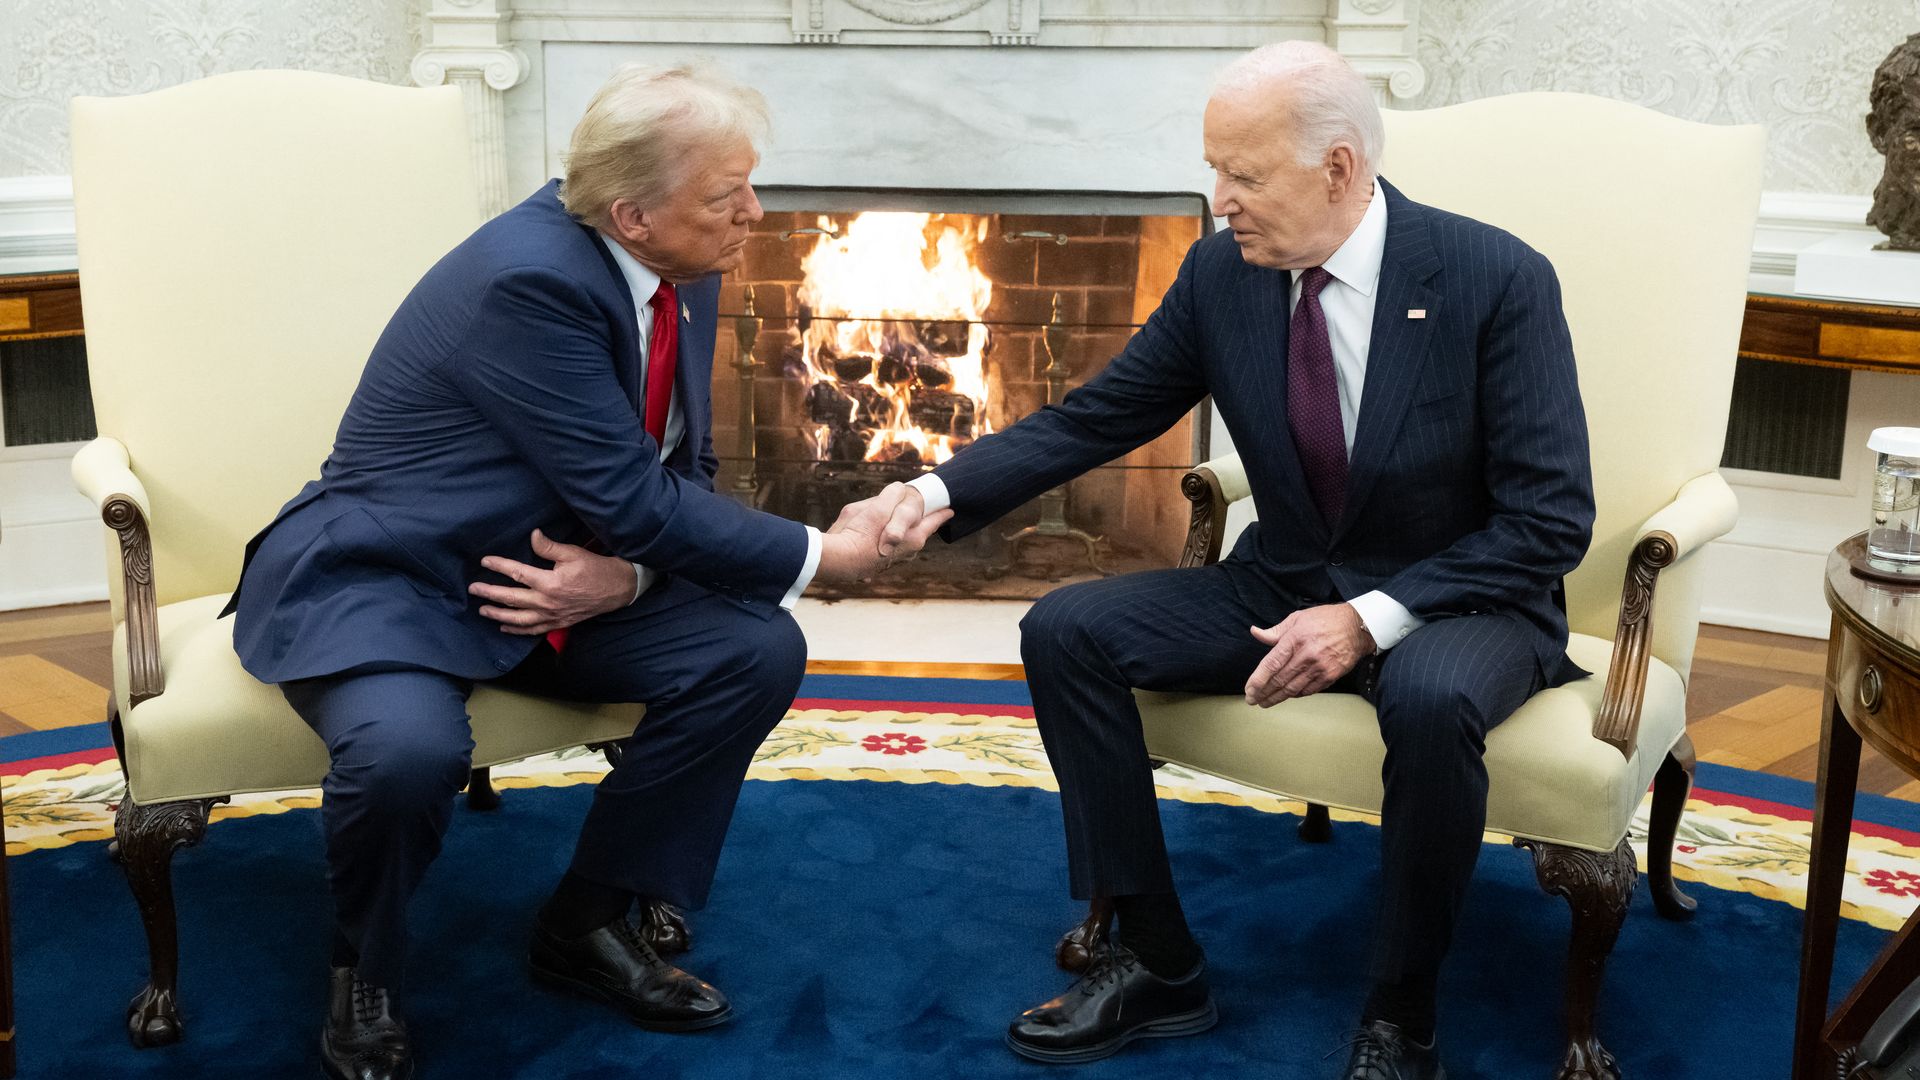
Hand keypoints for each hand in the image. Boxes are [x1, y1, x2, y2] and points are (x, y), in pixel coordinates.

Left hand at [469, 529, 637, 634]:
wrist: (617, 589)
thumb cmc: (595, 568)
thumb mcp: (573, 553)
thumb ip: (549, 547)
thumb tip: (532, 536)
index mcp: (549, 582)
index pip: (518, 573)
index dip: (499, 566)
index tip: (485, 561)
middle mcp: (547, 602)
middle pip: (511, 598)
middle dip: (490, 593)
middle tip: (473, 589)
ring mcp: (552, 615)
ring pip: (518, 618)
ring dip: (498, 615)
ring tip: (483, 610)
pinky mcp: (558, 622)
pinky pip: (533, 630)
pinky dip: (517, 630)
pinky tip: (505, 627)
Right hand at [815, 482, 952, 581]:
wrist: (838, 562)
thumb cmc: (860, 533)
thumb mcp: (878, 506)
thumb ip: (893, 494)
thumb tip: (899, 489)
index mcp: (914, 537)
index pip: (933, 521)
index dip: (941, 514)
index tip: (950, 510)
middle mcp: (907, 553)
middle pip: (917, 533)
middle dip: (918, 524)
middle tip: (924, 514)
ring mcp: (892, 562)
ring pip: (900, 543)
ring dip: (897, 534)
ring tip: (895, 524)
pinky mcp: (875, 567)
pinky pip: (883, 550)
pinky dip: (881, 543)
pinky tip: (870, 540)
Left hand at [1243, 603, 1373, 706]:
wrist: (1358, 627)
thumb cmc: (1326, 620)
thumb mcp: (1298, 618)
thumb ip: (1276, 631)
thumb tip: (1255, 632)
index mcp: (1295, 639)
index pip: (1271, 664)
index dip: (1258, 680)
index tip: (1249, 690)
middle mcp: (1306, 655)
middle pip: (1280, 680)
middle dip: (1263, 692)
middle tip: (1252, 700)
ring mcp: (1319, 668)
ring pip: (1293, 688)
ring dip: (1277, 698)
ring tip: (1265, 702)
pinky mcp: (1330, 676)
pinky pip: (1308, 690)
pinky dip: (1295, 694)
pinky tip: (1287, 696)